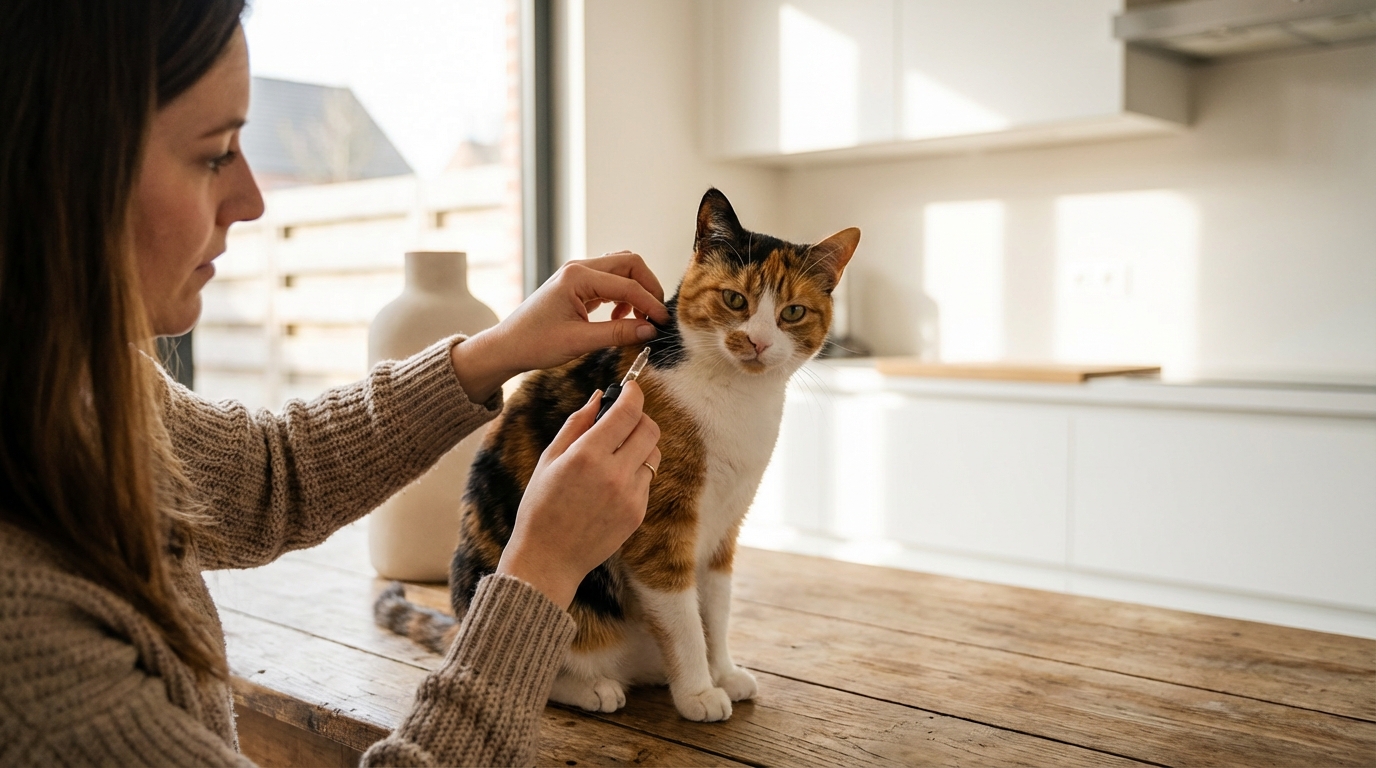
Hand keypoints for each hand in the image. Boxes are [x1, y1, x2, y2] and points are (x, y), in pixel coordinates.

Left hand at [450, 251, 667, 401]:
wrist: (507, 346)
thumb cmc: (534, 343)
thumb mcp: (580, 342)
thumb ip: (618, 333)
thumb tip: (649, 330)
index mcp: (577, 277)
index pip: (627, 284)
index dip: (650, 303)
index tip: (663, 322)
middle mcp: (578, 268)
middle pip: (629, 263)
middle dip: (648, 287)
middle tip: (656, 315)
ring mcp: (577, 274)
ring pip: (621, 269)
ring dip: (636, 290)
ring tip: (639, 318)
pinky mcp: (577, 285)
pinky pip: (610, 281)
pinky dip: (622, 296)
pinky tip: (619, 317)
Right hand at [496, 381, 660, 608]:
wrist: (548, 559)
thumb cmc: (541, 506)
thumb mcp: (549, 459)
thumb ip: (577, 424)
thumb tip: (600, 396)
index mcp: (587, 456)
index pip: (628, 411)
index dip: (633, 393)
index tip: (631, 388)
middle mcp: (614, 474)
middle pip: (650, 429)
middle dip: (640, 417)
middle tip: (623, 419)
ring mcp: (630, 496)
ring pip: (653, 453)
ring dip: (639, 445)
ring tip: (615, 454)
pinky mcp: (638, 513)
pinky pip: (646, 479)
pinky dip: (634, 472)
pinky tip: (610, 483)